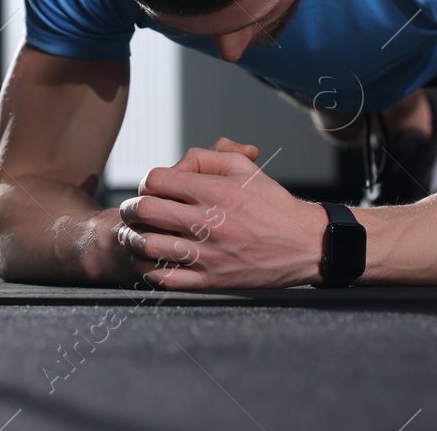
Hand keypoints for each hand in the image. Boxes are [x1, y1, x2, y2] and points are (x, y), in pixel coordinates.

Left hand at [115, 138, 325, 289]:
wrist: (304, 245)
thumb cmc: (272, 203)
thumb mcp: (244, 167)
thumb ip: (206, 156)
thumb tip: (175, 164)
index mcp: (214, 191)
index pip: (155, 180)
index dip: (147, 182)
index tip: (152, 189)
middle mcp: (208, 221)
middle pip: (144, 211)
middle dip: (131, 209)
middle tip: (133, 212)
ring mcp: (208, 254)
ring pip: (148, 245)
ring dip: (134, 239)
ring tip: (136, 236)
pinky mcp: (211, 281)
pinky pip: (164, 277)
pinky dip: (148, 268)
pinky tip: (150, 260)